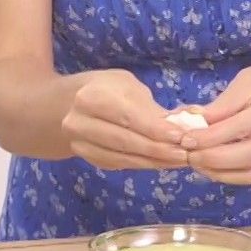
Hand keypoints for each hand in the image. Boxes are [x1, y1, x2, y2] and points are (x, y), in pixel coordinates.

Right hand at [62, 69, 189, 170]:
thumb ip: (149, 107)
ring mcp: (80, 144)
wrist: (66, 105)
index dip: (155, 129)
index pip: (128, 117)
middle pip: (125, 141)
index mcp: (90, 97)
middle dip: (158, 149)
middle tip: (185, 153)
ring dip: (154, 161)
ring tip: (179, 160)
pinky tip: (162, 163)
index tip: (181, 136)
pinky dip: (143, 164)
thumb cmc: (105, 89)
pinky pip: (119, 164)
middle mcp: (79, 122)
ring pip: (123, 157)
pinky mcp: (87, 158)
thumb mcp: (127, 86)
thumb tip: (179, 127)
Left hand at [184, 57, 250, 184]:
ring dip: (217, 171)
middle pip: (249, 156)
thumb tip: (192, 120)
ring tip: (194, 161)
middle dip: (213, 158)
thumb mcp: (248, 79)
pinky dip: (227, 175)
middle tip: (187, 154)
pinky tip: (208, 166)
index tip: (186, 138)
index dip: (211, 136)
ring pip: (250, 173)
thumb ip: (223, 104)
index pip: (241, 127)